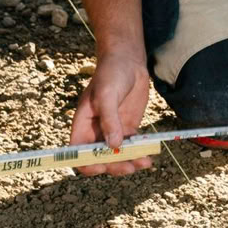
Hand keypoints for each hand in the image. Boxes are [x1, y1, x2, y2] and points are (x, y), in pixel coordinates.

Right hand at [70, 52, 152, 175]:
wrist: (128, 61)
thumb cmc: (111, 74)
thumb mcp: (107, 94)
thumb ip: (109, 120)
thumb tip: (113, 145)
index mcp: (82, 125)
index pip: (78, 153)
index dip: (87, 163)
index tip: (102, 167)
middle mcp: (95, 131)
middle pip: (100, 157)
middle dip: (114, 164)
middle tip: (130, 167)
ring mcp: (113, 130)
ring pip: (118, 154)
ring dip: (129, 161)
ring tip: (144, 163)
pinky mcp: (128, 127)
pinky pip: (132, 145)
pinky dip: (139, 151)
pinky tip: (149, 155)